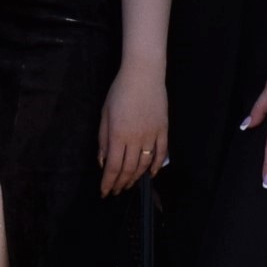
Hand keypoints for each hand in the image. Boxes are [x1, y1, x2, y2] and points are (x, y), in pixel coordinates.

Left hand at [97, 59, 170, 194]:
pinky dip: (156, 166)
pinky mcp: (163, 130)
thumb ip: (103, 140)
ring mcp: (152, 135)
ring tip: (129, 184)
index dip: (108, 183)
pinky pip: (161, 153)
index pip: (113, 167)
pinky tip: (151, 174)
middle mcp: (136, 139)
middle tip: (116, 191)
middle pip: (129, 169)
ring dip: (136, 177)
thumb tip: (103, 162)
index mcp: (118, 135)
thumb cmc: (120, 92)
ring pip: (145, 164)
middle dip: (121, 183)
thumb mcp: (104, 114)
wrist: (143, 74)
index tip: (105, 192)